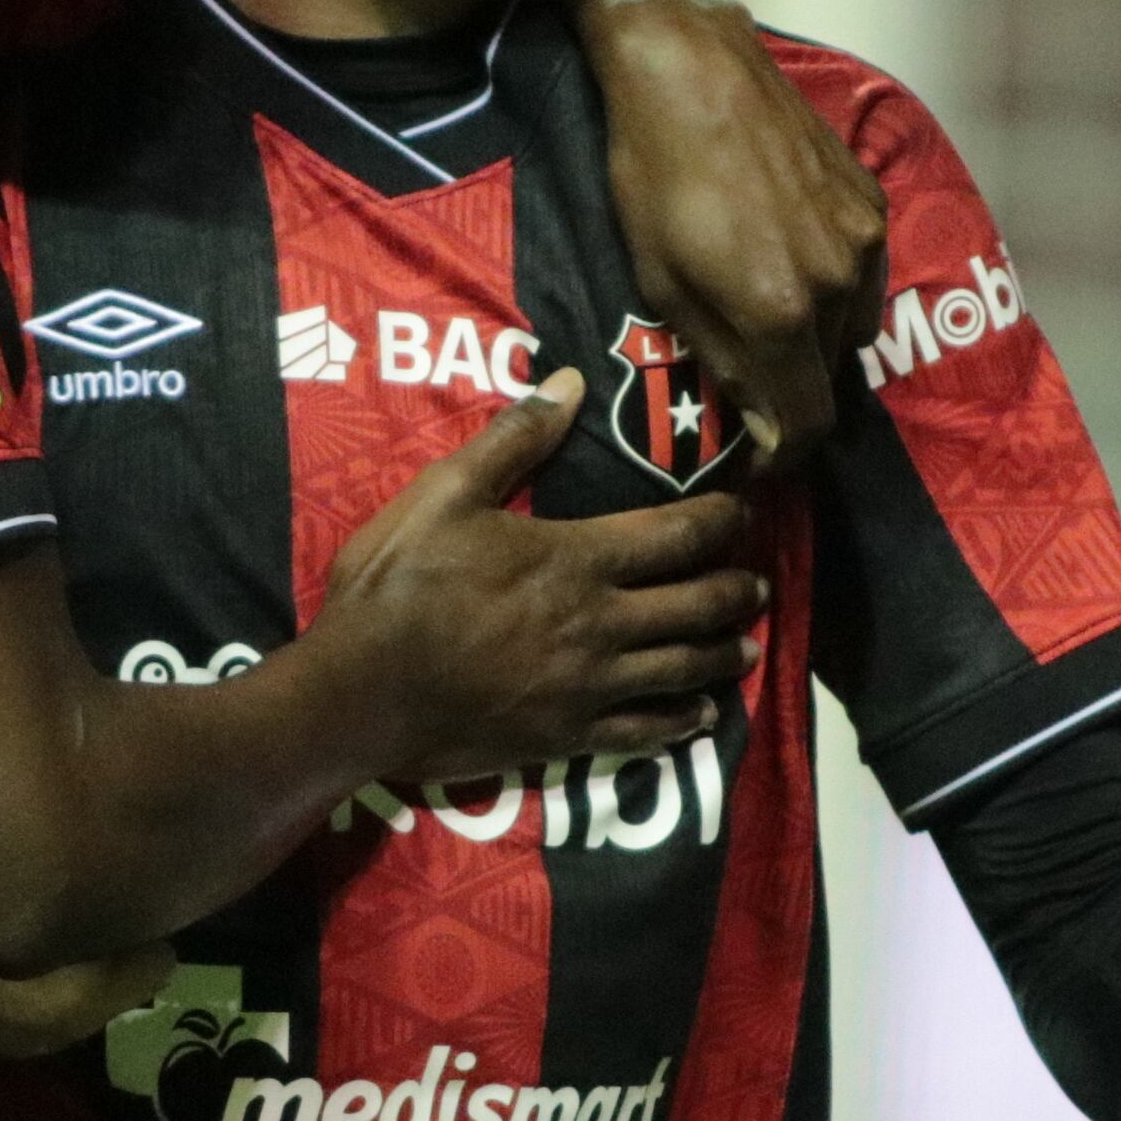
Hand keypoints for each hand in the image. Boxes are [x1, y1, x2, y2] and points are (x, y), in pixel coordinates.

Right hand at [318, 365, 767, 780]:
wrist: (359, 695)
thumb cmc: (395, 587)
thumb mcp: (443, 496)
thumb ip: (513, 442)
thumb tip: (570, 384)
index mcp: (576, 558)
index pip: (676, 535)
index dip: (721, 521)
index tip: (744, 513)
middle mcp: (600, 623)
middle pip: (695, 604)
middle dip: (737, 590)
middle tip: (761, 584)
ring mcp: (589, 686)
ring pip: (683, 669)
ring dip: (724, 653)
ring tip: (749, 646)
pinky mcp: (568, 736)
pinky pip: (645, 730)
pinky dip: (682, 721)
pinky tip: (700, 716)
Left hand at [588, 0, 886, 474]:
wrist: (692, 71)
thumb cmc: (654, 177)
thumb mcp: (665, 284)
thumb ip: (724, 361)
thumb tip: (765, 425)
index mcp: (781, 313)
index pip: (809, 422)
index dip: (785, 454)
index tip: (761, 457)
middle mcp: (838, 284)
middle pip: (832, 378)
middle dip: (795, 392)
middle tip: (752, 379)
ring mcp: (863, 240)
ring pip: (852, 328)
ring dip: (816, 340)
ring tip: (767, 313)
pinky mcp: (871, 201)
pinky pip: (863, 275)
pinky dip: (833, 287)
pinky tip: (789, 259)